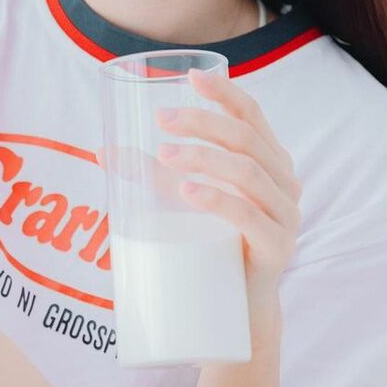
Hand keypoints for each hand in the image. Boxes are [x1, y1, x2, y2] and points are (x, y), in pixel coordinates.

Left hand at [155, 68, 300, 349]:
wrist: (240, 309)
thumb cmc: (213, 243)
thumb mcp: (185, 199)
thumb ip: (154, 174)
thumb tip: (101, 152)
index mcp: (268, 159)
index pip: (252, 115)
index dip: (225, 92)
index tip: (191, 77)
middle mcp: (284, 182)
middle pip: (246, 138)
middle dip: (203, 123)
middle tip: (163, 120)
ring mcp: (285, 215)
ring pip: (248, 173)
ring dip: (204, 158)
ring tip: (165, 154)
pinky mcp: (277, 249)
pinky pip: (250, 218)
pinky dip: (218, 200)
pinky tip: (188, 191)